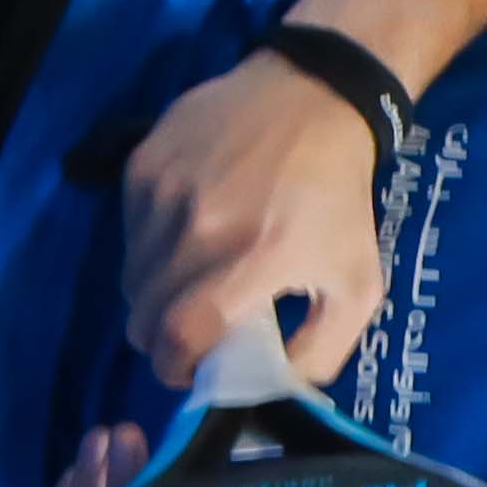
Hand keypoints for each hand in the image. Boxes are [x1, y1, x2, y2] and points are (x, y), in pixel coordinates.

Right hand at [115, 45, 389, 389]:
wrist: (312, 98)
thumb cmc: (338, 197)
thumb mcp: (359, 283)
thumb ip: (321, 351)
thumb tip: (272, 388)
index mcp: (254, 258)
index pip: (176, 336)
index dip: (176, 367)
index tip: (192, 367)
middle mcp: (198, 226)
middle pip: (142, 315)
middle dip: (163, 336)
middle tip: (195, 326)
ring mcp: (162, 192)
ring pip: (131, 277)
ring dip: (156, 291)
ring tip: (196, 274)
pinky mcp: (142, 165)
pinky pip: (127, 234)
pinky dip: (150, 247)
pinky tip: (189, 229)